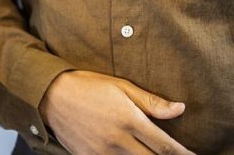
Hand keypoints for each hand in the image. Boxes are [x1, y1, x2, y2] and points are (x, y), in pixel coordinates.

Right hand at [39, 70, 193, 154]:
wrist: (49, 94)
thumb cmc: (87, 85)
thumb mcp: (120, 86)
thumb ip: (151, 101)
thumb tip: (180, 109)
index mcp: (129, 120)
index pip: (166, 146)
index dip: (184, 154)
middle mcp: (118, 139)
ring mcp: (103, 151)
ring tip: (150, 153)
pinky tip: (128, 154)